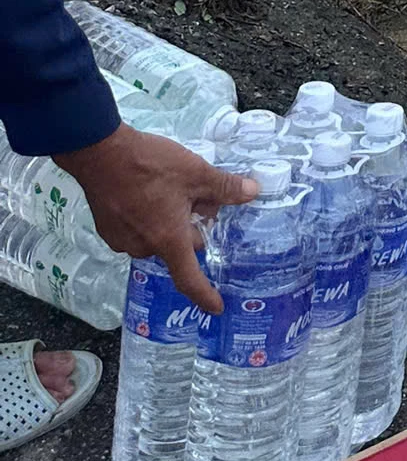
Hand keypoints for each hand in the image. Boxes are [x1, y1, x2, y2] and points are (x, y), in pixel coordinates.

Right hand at [53, 124, 257, 313]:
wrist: (100, 153)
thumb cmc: (150, 164)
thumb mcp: (196, 171)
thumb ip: (226, 187)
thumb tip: (253, 192)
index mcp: (168, 239)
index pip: (189, 278)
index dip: (204, 295)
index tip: (216, 307)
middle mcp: (143, 247)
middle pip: (179, 245)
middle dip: (191, 225)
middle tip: (196, 194)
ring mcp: (121, 240)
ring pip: (158, 237)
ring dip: (169, 221)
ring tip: (168, 187)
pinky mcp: (107, 229)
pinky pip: (138, 231)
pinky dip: (148, 218)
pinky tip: (147, 191)